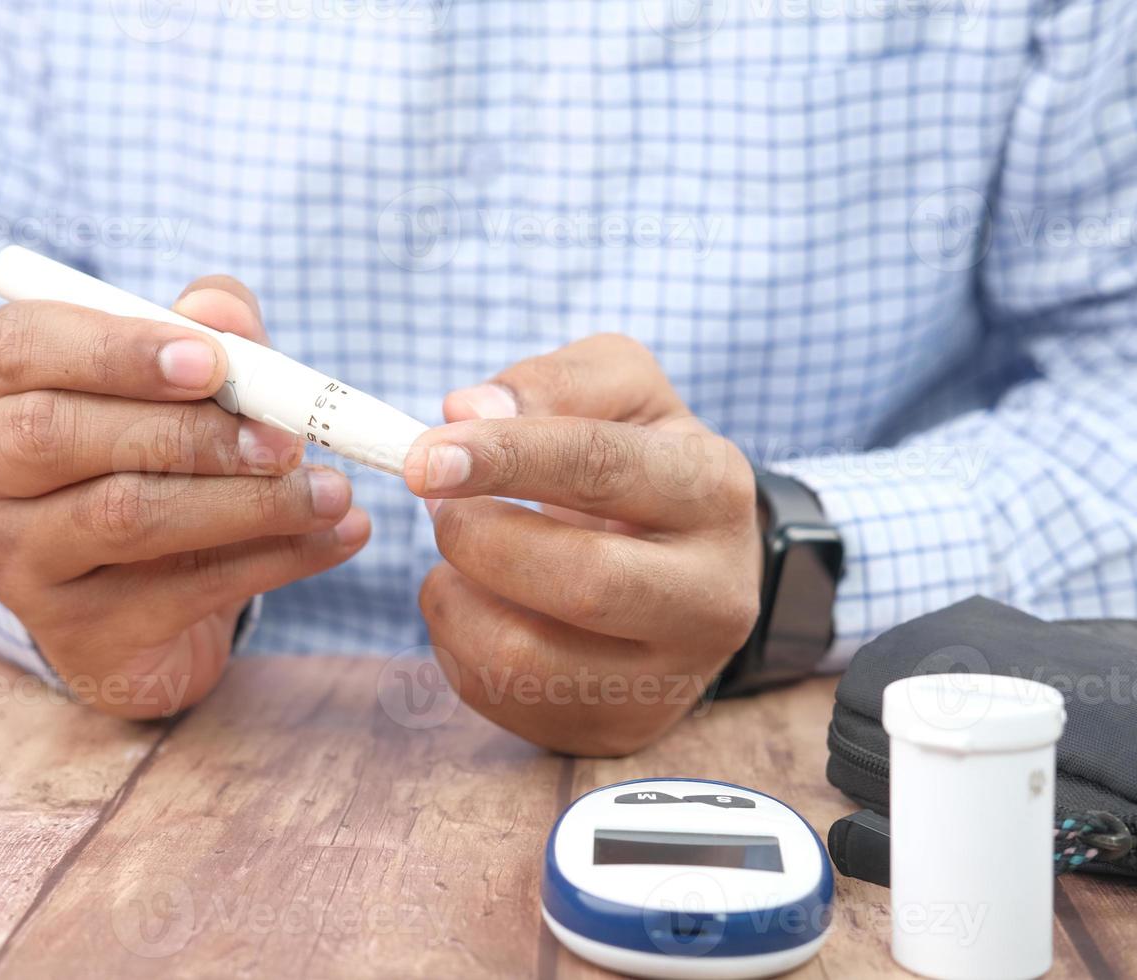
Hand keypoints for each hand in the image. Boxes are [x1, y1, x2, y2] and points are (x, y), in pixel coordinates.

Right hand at [0, 276, 369, 717]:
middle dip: (187, 431)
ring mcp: (14, 560)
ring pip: (124, 517)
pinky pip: (181, 590)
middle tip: (287, 438)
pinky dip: (275, 560)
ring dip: (246, 502)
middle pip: (57, 434)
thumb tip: (224, 311)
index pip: (22, 346)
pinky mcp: (75, 631)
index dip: (117, 348)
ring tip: (333, 493)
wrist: (145, 608)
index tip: (212, 362)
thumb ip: (208, 336)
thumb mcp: (184, 390)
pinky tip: (338, 538)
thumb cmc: (159, 464)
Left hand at [405, 334, 759, 755]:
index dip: (504, 458)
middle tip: (439, 505)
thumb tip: (466, 411)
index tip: (424, 458)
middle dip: (477, 537)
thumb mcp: (622, 395)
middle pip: (577, 580)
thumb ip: (552, 384)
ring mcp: (669, 677)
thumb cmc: (641, 466)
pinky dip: (457, 639)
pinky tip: (480, 603)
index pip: (600, 467)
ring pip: (522, 656)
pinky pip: (497, 693)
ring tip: (461, 555)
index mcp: (713, 491)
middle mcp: (711, 594)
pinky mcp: (617, 727)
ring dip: (454, 594)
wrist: (690, 568)